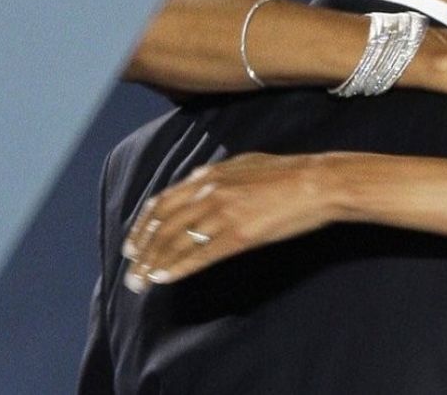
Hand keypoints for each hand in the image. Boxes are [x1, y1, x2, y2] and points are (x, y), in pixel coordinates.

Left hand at [121, 152, 334, 291]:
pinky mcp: (238, 235)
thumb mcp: (245, 164)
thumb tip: (200, 183)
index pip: (162, 203)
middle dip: (142, 252)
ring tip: (141, 283)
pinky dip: (178, 269)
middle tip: (130, 271)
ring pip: (176, 243)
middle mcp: (209, 193)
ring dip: (154, 265)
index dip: (142, 227)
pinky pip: (200, 255)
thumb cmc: (287, 173)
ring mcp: (222, 214)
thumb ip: (218, 176)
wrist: (316, 182)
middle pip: (163, 226)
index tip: (132, 245)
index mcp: (209, 175)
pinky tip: (165, 280)